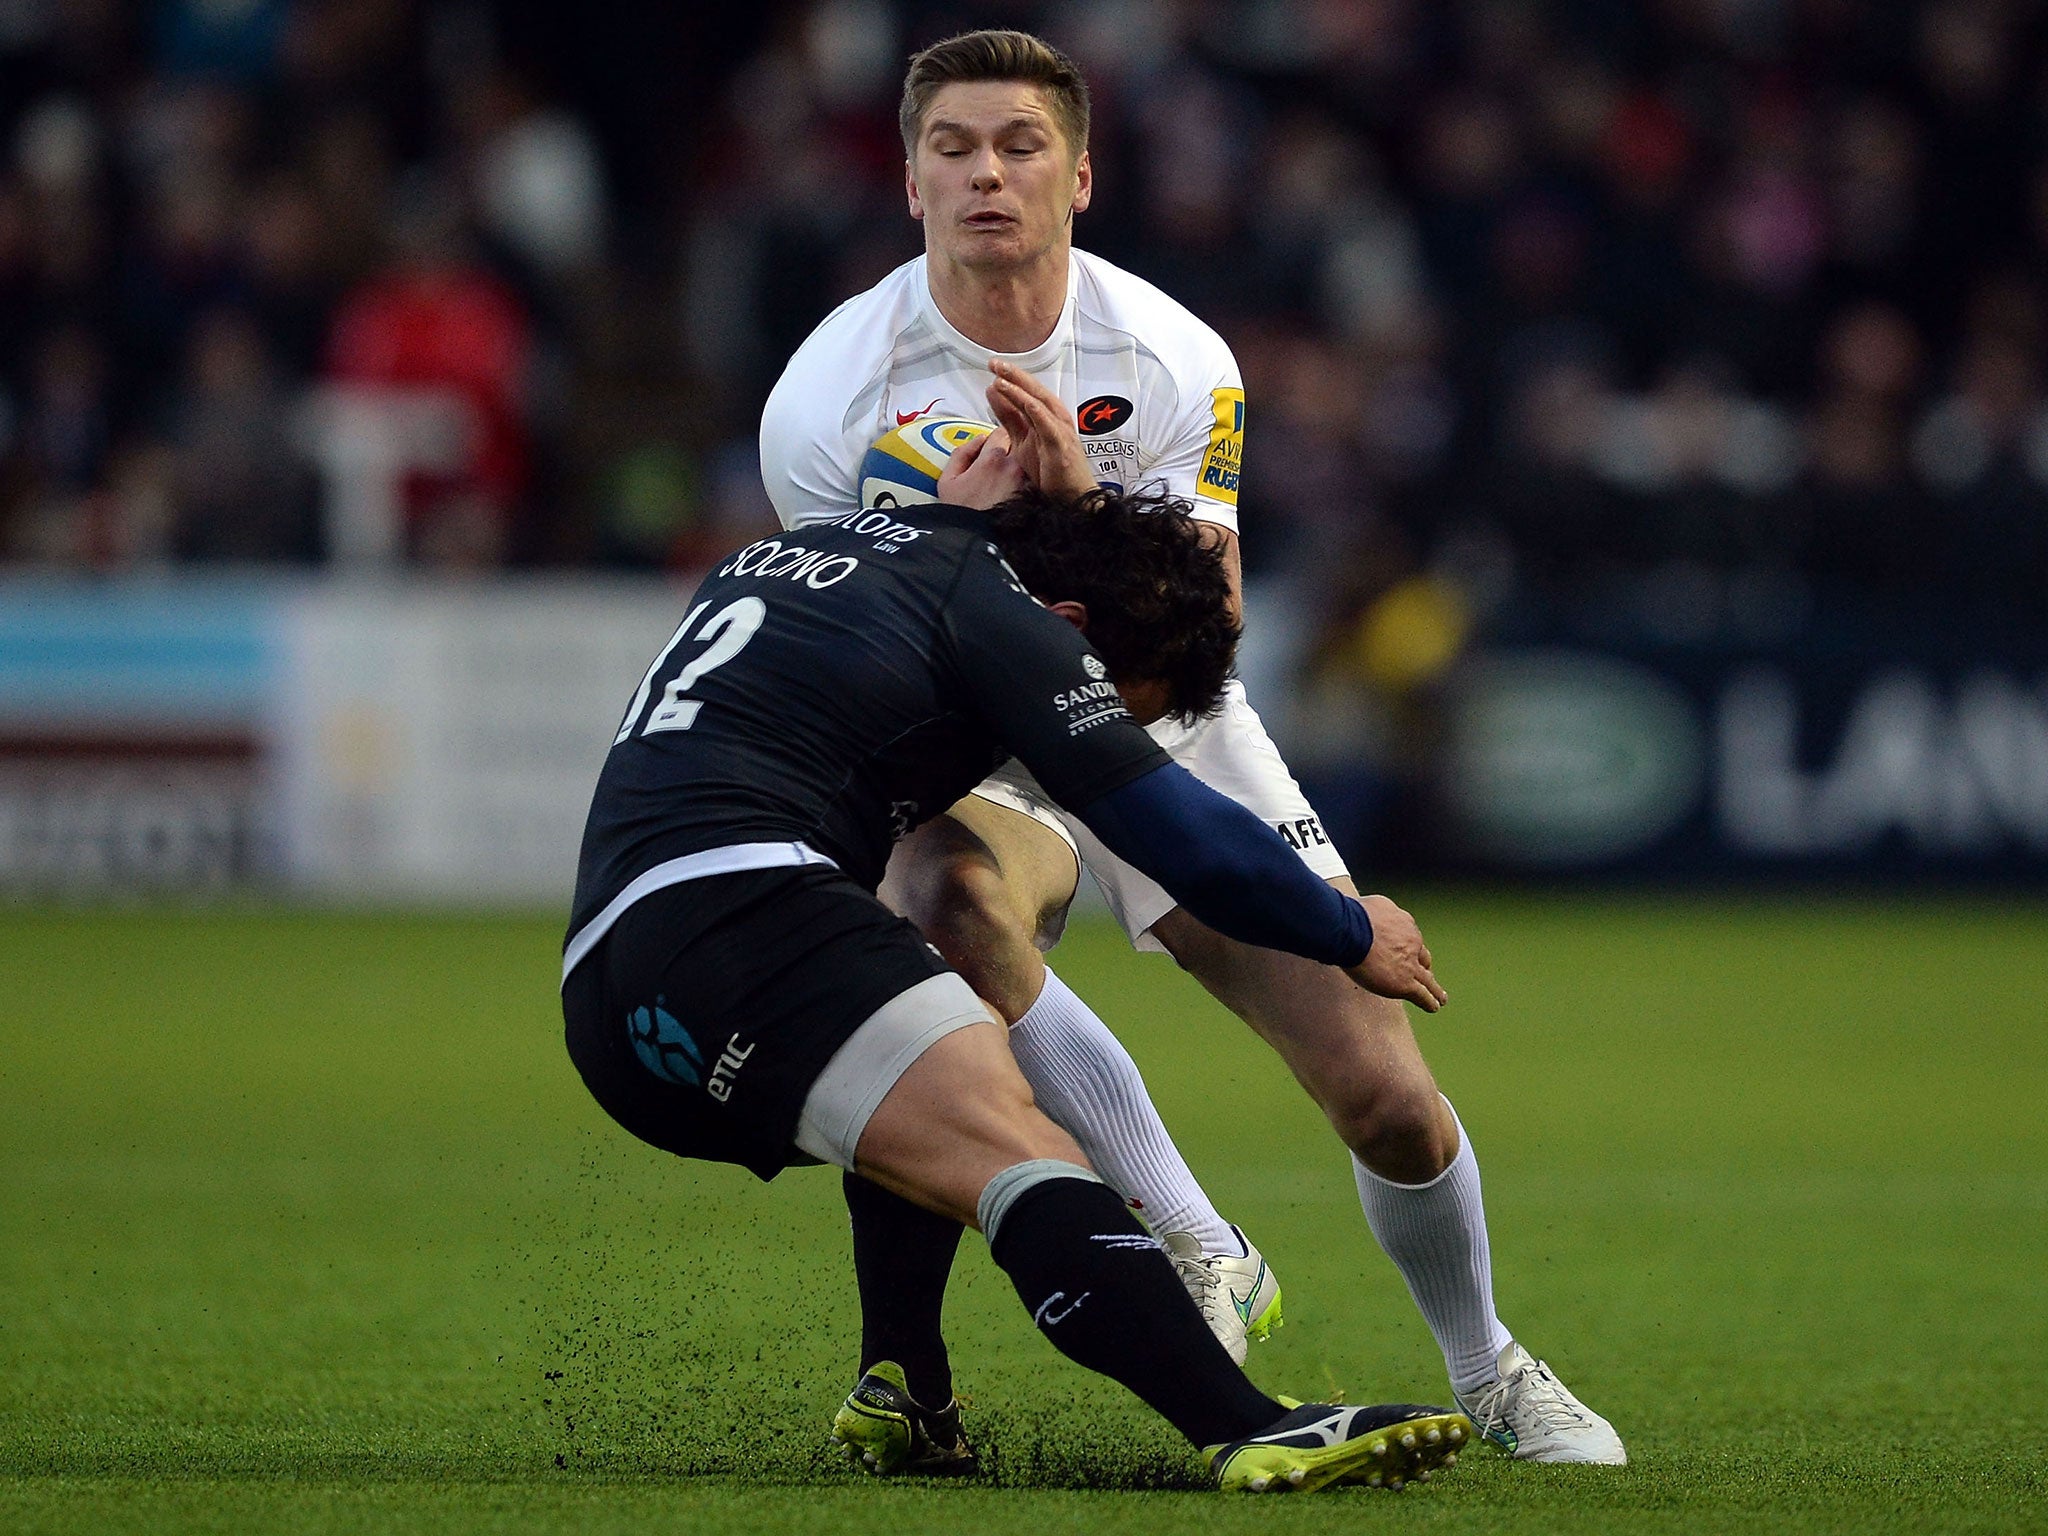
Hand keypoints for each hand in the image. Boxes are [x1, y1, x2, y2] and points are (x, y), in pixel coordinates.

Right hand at [936, 427, 1024, 508]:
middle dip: (1008, 453)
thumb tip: (978, 440)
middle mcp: (1013, 467)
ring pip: (1025, 465)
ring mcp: (1025, 483)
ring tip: (1002, 486)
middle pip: (1016, 446)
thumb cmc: (960, 513)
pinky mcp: (1032, 498)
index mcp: (992, 458)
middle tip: (996, 468)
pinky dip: (1023, 485)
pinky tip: (1010, 497)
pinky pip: (1030, 483)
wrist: (975, 541)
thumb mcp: (948, 479)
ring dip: (1016, 470)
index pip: (1000, 433)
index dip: (995, 440)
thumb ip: (962, 453)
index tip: (991, 449)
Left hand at [985, 360, 1099, 498]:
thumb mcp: (1022, 441)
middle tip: (996, 363)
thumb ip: (1009, 417)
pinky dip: (1039, 413)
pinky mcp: (1062, 449)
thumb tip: (993, 391)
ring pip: (1041, 406)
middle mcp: (1056, 421)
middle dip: (1015, 376)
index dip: (1011, 379)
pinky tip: (1027, 402)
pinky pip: (1051, 427)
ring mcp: (1061, 434)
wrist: (1072, 500)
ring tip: (1002, 379)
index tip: (993, 366)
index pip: (1027, 393)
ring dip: (1022, 391)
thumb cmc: (1051, 472)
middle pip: (1035, 393)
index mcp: (1046, 418)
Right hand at [1343, 895, 1446, 1012]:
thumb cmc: (1353, 915)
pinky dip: (1429, 1002)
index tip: (1404, 952)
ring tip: (1440, 997)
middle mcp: (1412, 942)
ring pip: (1427, 979)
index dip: (1408, 947)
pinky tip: (1433, 1007)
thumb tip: (1371, 914)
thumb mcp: (1371, 904)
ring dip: (1434, 989)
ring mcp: (1410, 964)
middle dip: (1424, 965)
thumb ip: (1377, 912)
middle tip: (1426, 972)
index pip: (1410, 938)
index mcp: (1404, 924)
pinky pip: (1422, 995)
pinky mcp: (1405, 983)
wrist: (1351, 930)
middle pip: (1422, 957)